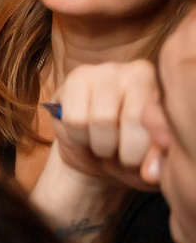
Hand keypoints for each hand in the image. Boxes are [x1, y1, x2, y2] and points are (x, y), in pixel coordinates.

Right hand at [52, 59, 165, 188]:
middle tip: (123, 158)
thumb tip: (150, 171)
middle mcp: (138, 71)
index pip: (160, 121)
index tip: (145, 166)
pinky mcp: (75, 78)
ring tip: (104, 145)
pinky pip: (74, 120)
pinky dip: (78, 137)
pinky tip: (84, 133)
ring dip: (101, 145)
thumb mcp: (151, 162)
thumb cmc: (130, 155)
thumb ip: (157, 160)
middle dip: (126, 152)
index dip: (149, 150)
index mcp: (168, 91)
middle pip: (133, 118)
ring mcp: (105, 71)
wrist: (94, 156)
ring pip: (100, 120)